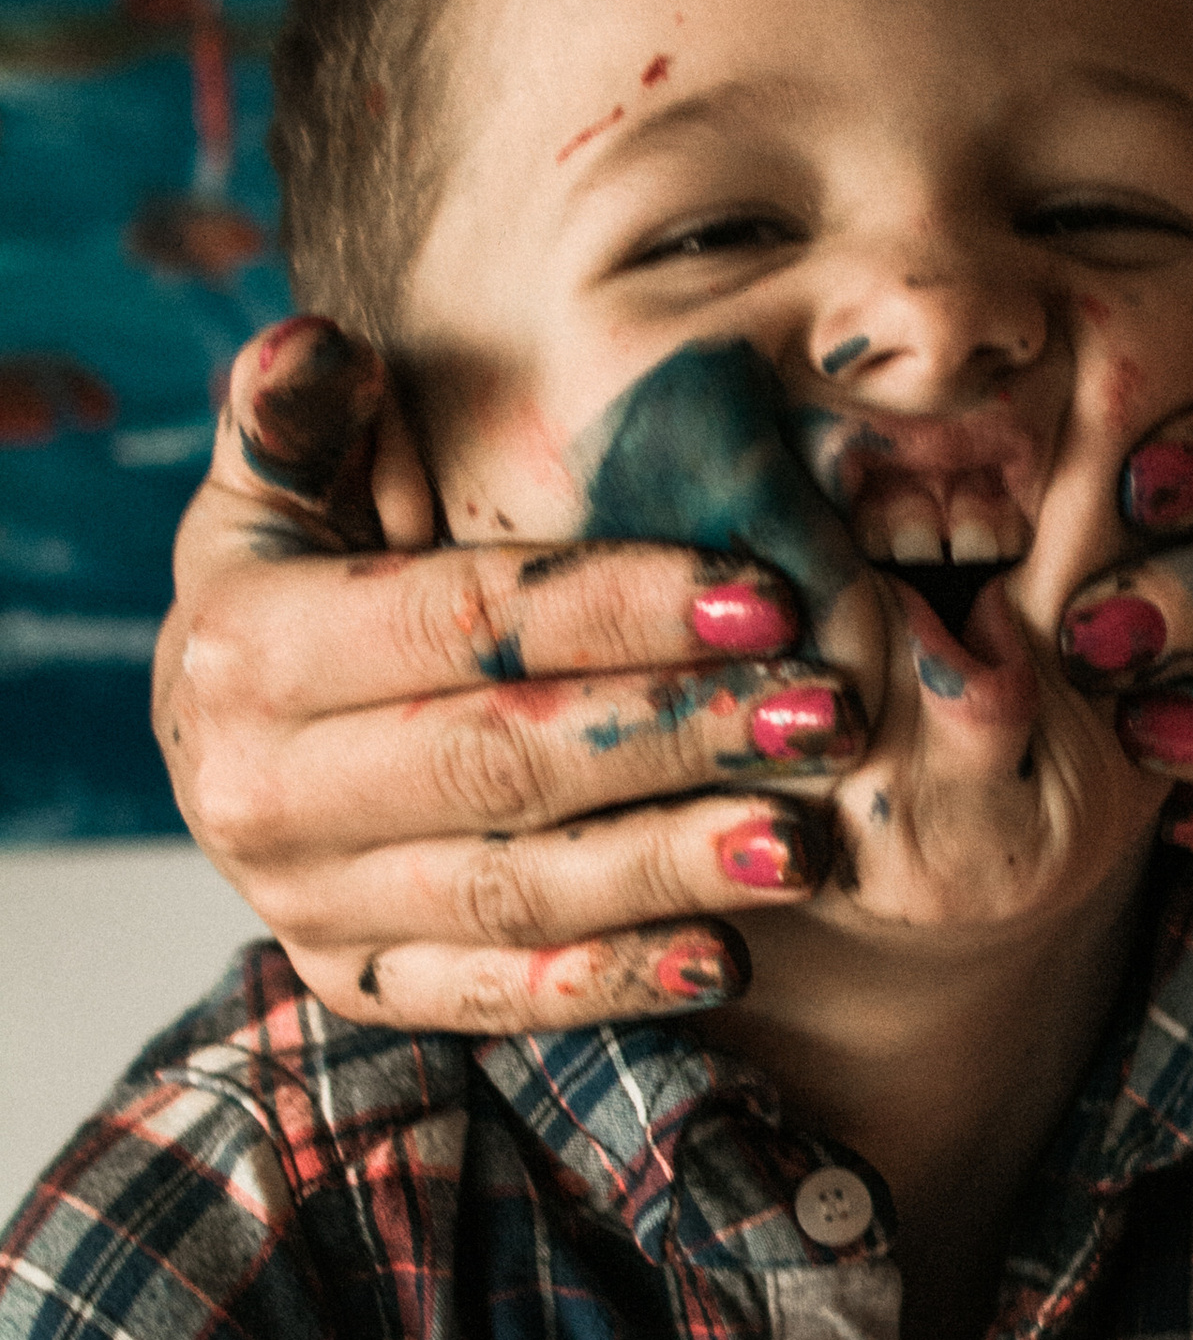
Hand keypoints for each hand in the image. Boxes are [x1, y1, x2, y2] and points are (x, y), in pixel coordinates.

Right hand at [157, 317, 878, 1030]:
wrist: (219, 754)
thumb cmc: (291, 592)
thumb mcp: (269, 496)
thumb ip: (296, 419)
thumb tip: (324, 342)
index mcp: (243, 651)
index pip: (460, 623)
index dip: (617, 608)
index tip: (765, 599)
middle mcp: (261, 792)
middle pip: (502, 761)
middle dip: (678, 735)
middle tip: (827, 714)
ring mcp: (310, 906)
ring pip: (514, 890)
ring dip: (670, 868)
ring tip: (805, 842)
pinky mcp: (359, 986)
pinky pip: (494, 997)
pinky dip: (611, 984)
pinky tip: (728, 958)